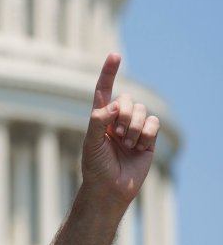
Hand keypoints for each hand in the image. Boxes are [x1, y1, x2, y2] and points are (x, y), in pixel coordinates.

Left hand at [81, 53, 160, 205]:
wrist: (110, 188)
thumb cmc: (94, 166)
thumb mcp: (90, 143)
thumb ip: (98, 121)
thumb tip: (114, 104)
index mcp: (100, 117)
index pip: (104, 90)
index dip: (109, 73)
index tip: (114, 55)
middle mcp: (117, 120)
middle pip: (129, 99)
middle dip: (125, 115)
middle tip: (117, 134)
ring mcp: (134, 128)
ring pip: (143, 111)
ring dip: (134, 127)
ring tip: (126, 145)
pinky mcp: (148, 138)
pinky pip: (154, 122)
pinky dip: (147, 133)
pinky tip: (139, 147)